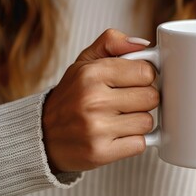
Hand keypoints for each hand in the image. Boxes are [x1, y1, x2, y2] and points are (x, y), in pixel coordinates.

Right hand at [42, 29, 158, 172]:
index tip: (134, 82)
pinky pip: (140, 144)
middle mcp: (93, 100)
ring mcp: (96, 128)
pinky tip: (118, 136)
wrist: (43, 136)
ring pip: (148, 122)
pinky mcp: (101, 152)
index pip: (146, 72)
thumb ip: (113, 43)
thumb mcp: (85, 62)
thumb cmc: (72, 96)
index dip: (144, 77)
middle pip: (151, 97)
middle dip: (144, 100)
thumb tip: (144, 44)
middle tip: (126, 103)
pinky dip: (133, 141)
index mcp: (91, 73)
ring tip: (120, 120)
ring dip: (138, 122)